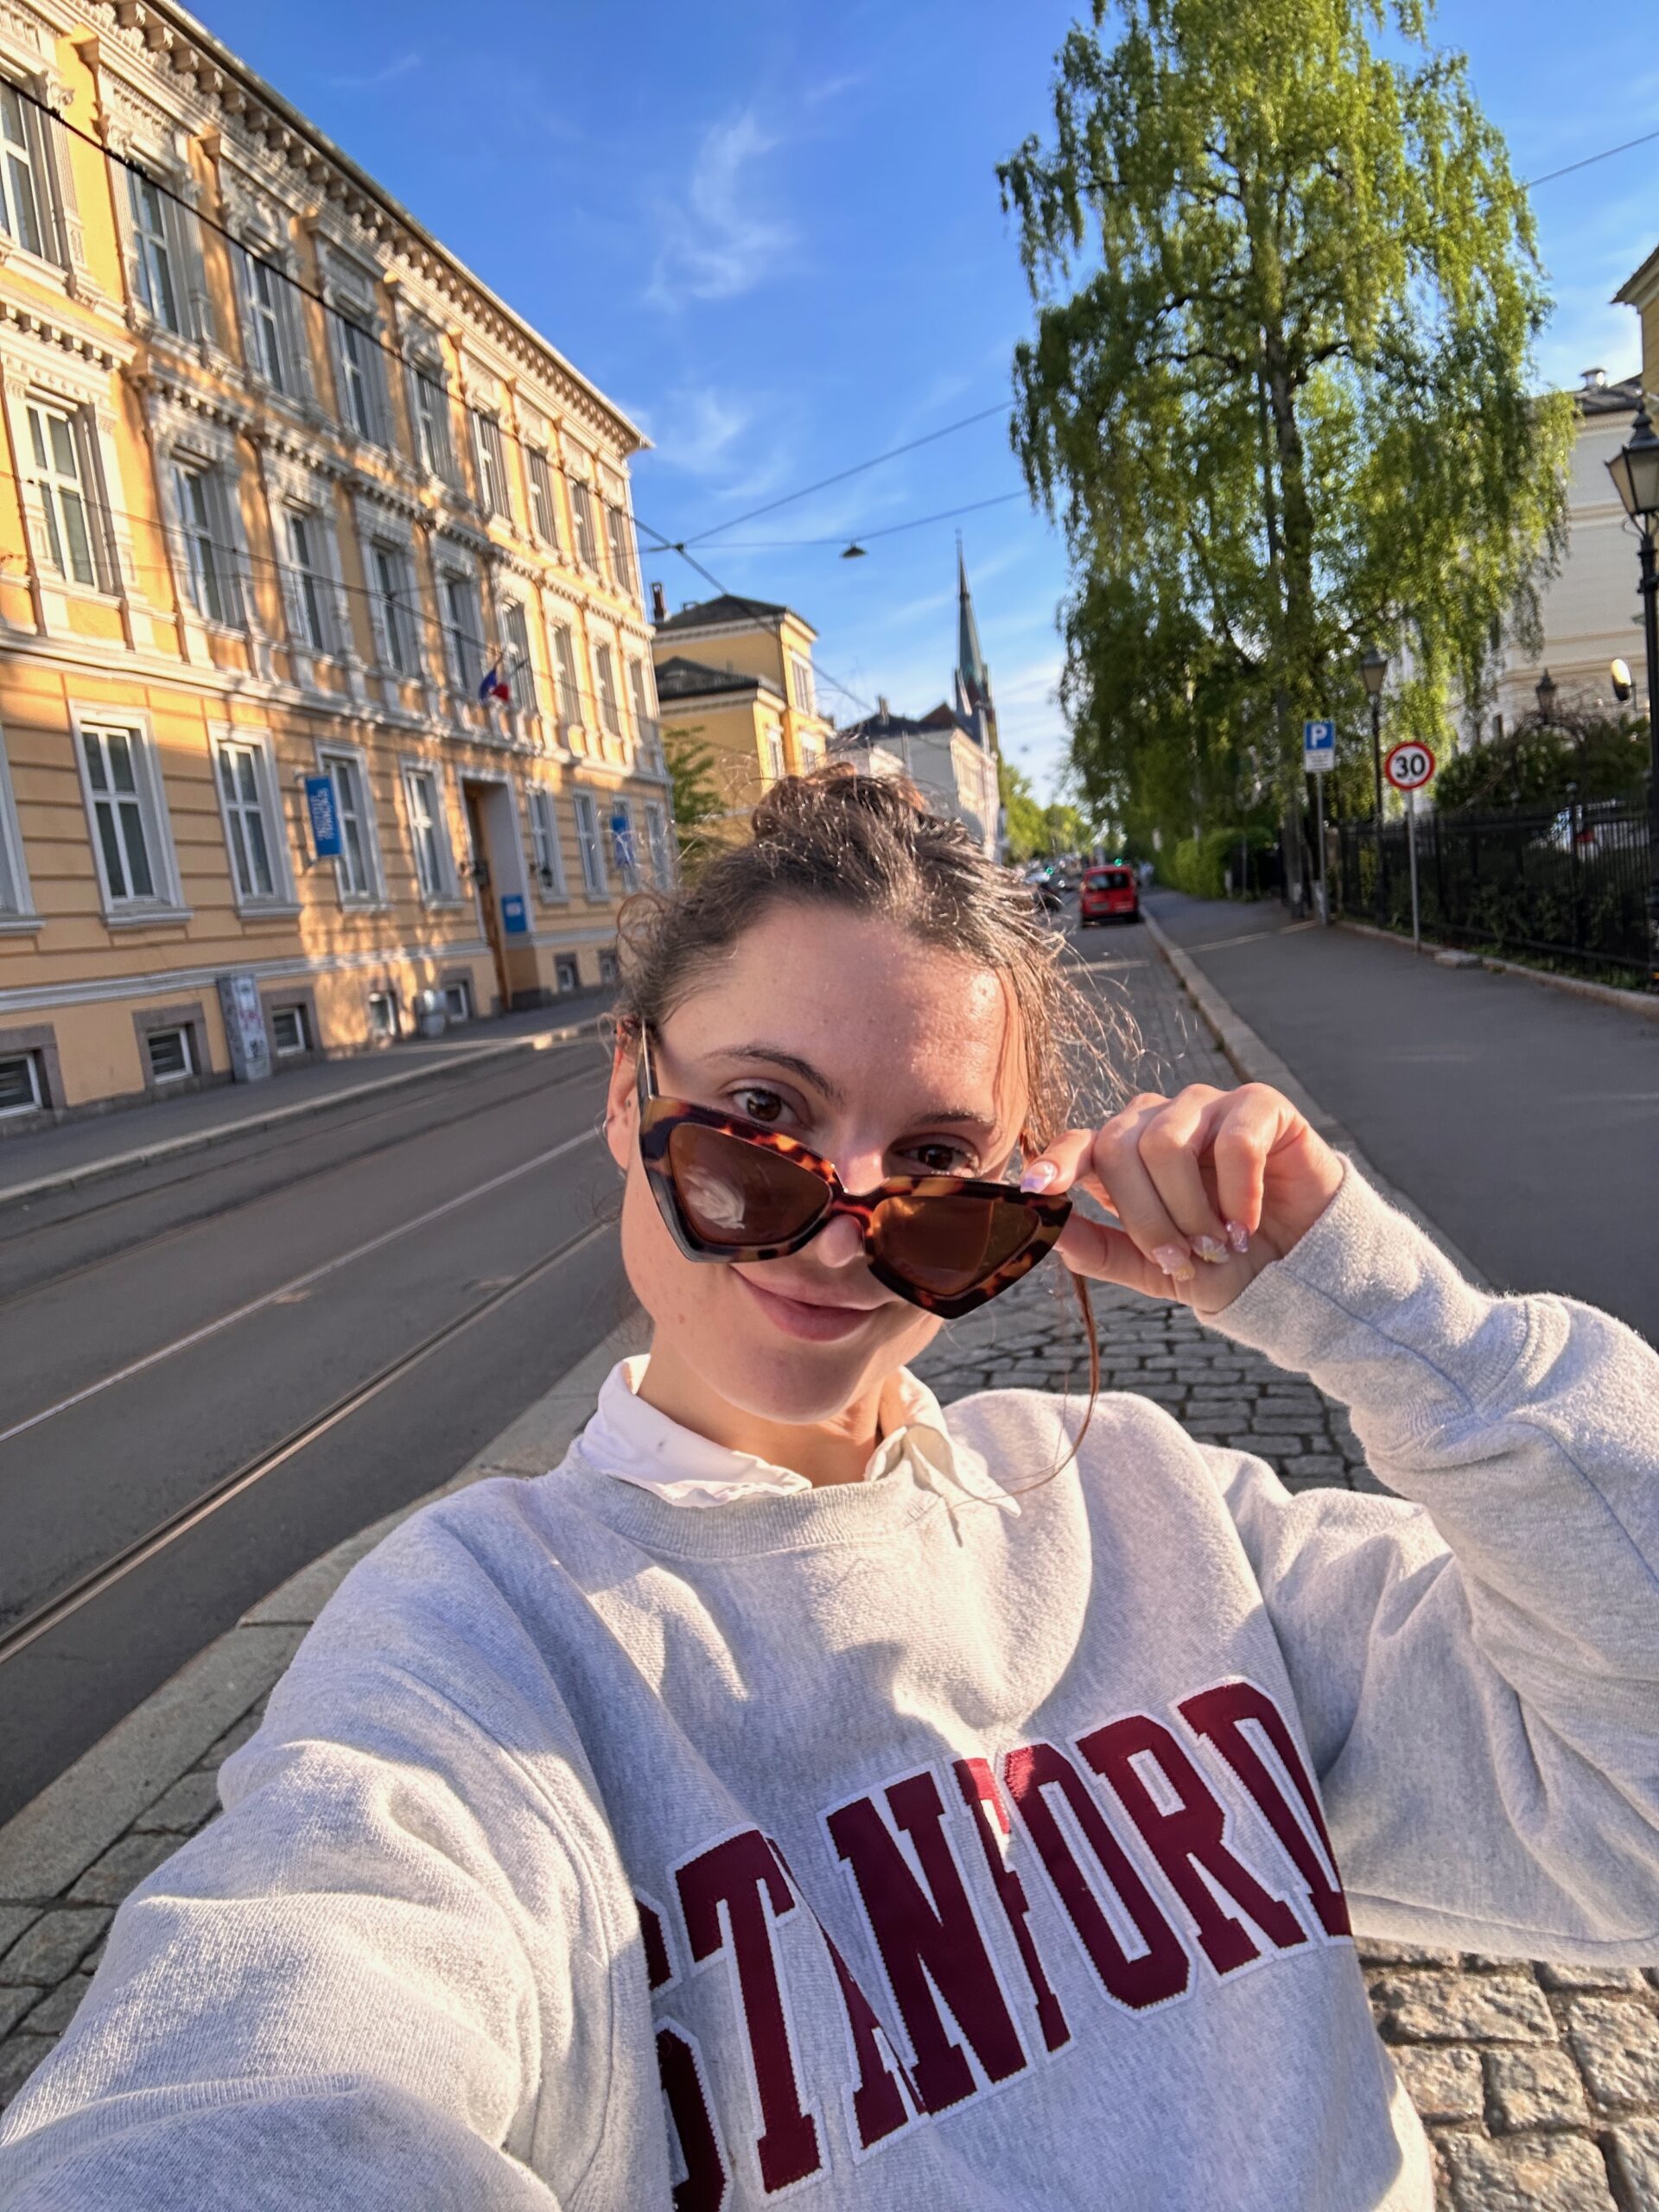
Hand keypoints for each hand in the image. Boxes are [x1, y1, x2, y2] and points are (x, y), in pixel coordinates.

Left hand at [1022, 1084, 1345, 1315]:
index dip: (1056, 1162)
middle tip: (1183, 1260)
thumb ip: (1098, 1248)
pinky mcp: (1259, 1104)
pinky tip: (1249, 1222)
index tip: (1035, 1189)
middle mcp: (1160, 1121)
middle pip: (1119, 1149)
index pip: (1079, 1144)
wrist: (1301, 1267)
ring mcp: (1208, 1107)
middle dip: (1146, 1217)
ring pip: (1167, 1144)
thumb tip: (1043, 1230)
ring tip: (1220, 1244)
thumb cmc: (1224, 1263)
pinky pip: (1234, 1140)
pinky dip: (1239, 1193)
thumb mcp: (1153, 1268)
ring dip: (1191, 1210)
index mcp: (1125, 1156)